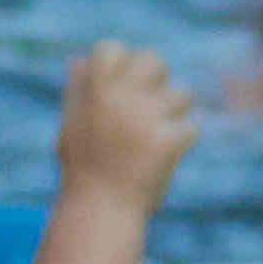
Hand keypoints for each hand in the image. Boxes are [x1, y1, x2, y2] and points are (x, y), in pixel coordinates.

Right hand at [53, 41, 198, 206]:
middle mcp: (120, 98)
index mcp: (93, 92)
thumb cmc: (83, 172)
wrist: (100, 215)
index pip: (112, 48)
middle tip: (148, 107)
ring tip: (155, 138)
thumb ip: (77, 92)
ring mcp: (145, 118)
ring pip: (181, 93)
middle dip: (156, 79)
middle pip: (153, 59)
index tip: (121, 89)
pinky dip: (181, 142)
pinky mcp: (167, 141)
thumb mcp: (71, 128)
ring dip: (174, 114)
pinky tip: (164, 158)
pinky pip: (191, 127)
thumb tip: (79, 58)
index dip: (121, 64)